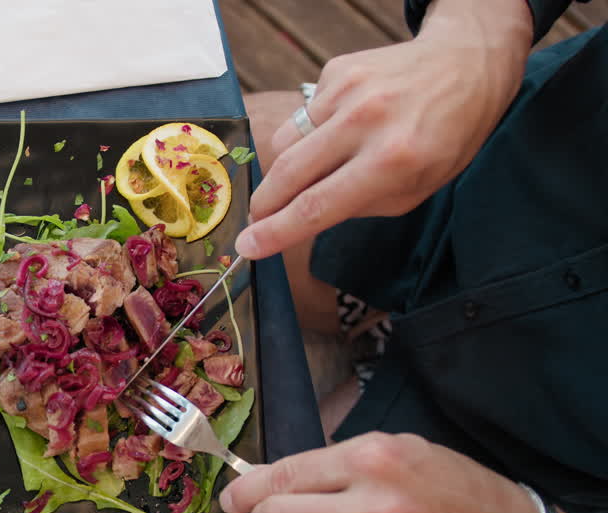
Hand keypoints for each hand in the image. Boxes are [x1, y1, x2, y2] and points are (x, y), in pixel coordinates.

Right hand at [235, 0, 532, 258]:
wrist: (465, 64)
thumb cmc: (445, 138)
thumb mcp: (416, 189)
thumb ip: (360, 206)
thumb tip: (302, 217)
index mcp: (392, 161)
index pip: (317, 205)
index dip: (276, 232)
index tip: (248, 247)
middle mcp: (365, 122)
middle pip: (287, 174)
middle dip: (264, 205)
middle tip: (257, 219)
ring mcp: (347, 91)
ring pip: (285, 143)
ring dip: (289, 166)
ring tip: (319, 165)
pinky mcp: (335, 72)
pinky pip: (303, 115)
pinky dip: (312, 130)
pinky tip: (342, 126)